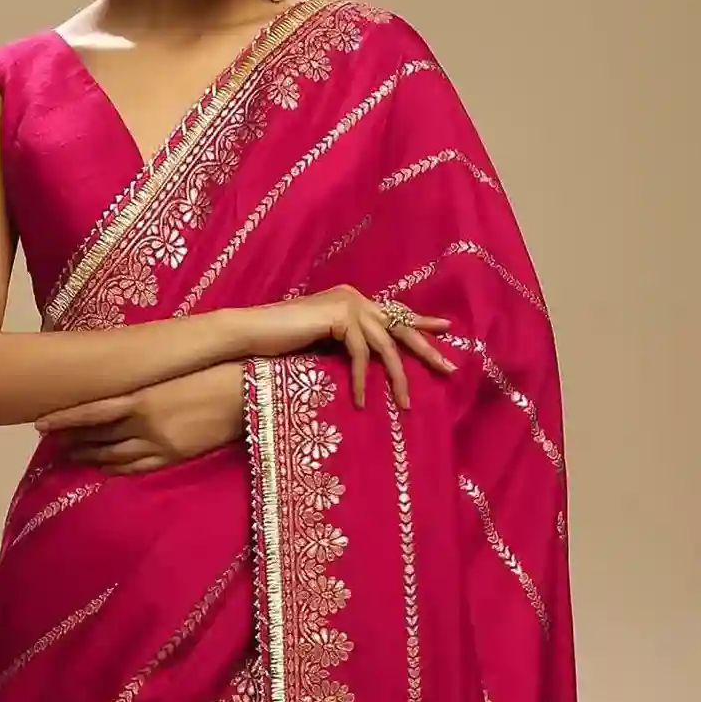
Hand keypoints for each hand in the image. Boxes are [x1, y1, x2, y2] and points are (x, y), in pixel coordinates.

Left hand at [34, 362, 244, 472]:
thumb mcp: (170, 369)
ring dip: (90, 455)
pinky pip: (137, 467)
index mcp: (141, 396)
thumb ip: (143, 379)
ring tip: (72, 454)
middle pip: (98, 435)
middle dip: (74, 438)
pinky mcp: (174, 456)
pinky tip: (104, 467)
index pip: (91, 411)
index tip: (40, 423)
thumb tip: (120, 381)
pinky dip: (116, 468)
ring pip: (114, 455)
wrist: (247, 394)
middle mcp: (144, 424)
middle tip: (54, 440)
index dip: (65, 420)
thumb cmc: (212, 370)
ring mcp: (159, 444)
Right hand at [239, 286, 455, 408]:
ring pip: (385, 345)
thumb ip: (348, 344)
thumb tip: (371, 362)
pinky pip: (359, 354)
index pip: (394, 313)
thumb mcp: (324, 343)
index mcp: (354, 300)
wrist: (251, 333)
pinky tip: (361, 401)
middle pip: (400, 326)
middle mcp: (356, 297)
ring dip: (397, 377)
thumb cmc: (281, 342)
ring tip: (405, 404)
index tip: (446, 329)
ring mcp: (348, 303)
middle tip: (450, 368)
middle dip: (426, 348)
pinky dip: (361, 380)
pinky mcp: (339, 316)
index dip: (420, 322)